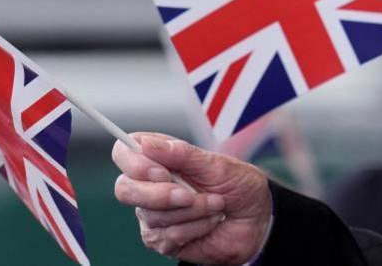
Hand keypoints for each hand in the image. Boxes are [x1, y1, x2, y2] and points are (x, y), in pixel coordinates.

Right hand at [113, 132, 271, 264]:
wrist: (257, 219)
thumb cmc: (238, 185)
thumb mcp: (218, 164)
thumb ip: (183, 154)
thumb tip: (146, 143)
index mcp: (160, 158)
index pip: (124, 153)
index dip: (134, 163)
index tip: (161, 171)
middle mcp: (150, 184)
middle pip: (125, 189)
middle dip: (159, 195)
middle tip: (190, 196)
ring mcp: (153, 214)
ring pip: (152, 216)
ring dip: (192, 212)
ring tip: (216, 205)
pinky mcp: (162, 239)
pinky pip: (166, 237)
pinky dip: (195, 228)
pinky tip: (210, 222)